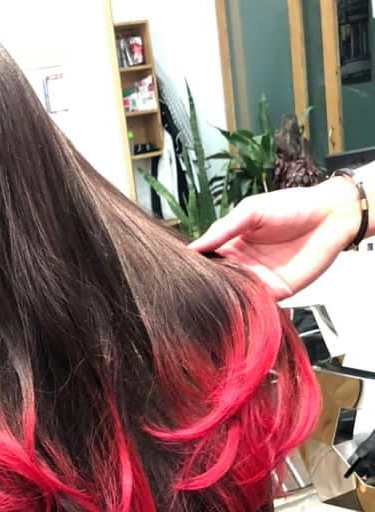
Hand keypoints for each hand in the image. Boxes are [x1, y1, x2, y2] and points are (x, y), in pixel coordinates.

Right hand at [189, 176, 367, 298]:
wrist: (329, 215)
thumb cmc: (292, 206)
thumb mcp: (251, 210)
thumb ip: (223, 229)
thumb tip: (194, 247)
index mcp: (233, 245)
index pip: (207, 261)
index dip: (196, 267)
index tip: (180, 273)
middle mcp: (243, 265)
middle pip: (217, 281)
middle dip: (206, 287)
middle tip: (190, 291)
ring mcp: (259, 280)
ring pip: (233, 295)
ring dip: (223, 298)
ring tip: (209, 299)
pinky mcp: (277, 293)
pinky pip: (256, 303)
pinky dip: (245, 305)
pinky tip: (234, 301)